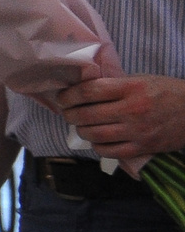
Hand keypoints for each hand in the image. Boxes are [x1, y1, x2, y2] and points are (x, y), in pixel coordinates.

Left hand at [47, 73, 184, 168]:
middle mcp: (132, 109)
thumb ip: (115, 85)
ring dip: (81, 131)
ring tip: (81, 126)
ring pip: (94, 134)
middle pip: (86, 115)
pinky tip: (98, 140)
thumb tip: (84, 91)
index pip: (89, 91)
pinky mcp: (142, 148)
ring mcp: (137, 131)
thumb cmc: (167, 92)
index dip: (69, 95)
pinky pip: (109, 151)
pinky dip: (97, 146)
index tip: (62, 97)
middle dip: (70, 114)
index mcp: (131, 88)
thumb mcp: (142, 80)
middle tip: (68, 113)